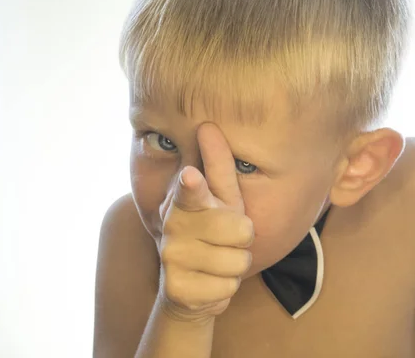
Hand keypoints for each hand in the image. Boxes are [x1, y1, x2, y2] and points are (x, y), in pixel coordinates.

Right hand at [157, 123, 253, 321]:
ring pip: (238, 262)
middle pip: (240, 230)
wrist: (189, 289)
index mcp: (184, 201)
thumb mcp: (222, 200)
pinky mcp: (177, 289)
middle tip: (227, 239)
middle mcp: (172, 226)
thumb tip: (208, 126)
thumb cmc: (214, 235)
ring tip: (218, 262)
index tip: (191, 175)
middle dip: (243, 238)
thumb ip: (218, 168)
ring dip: (236, 264)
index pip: (190, 192)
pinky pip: (228, 287)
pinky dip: (226, 288)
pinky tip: (210, 282)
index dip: (192, 185)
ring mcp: (171, 259)